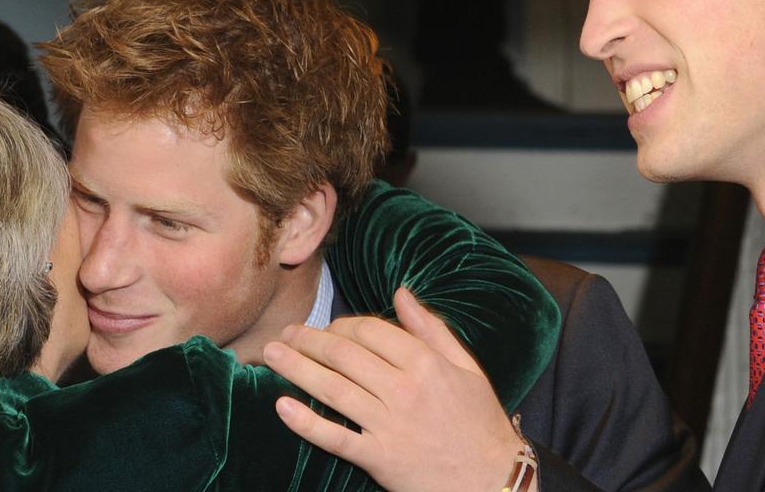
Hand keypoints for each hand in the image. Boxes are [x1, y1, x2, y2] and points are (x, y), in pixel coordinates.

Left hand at [263, 287, 526, 491]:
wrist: (493, 479)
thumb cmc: (480, 422)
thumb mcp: (465, 367)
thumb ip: (431, 328)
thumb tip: (401, 293)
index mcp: (425, 363)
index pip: (370, 331)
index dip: (341, 325)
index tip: (328, 329)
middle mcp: (404, 390)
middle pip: (344, 356)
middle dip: (308, 341)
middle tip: (285, 334)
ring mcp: (388, 425)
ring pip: (332, 389)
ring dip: (296, 369)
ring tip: (271, 355)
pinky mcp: (379, 458)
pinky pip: (335, 437)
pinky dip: (305, 422)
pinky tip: (282, 406)